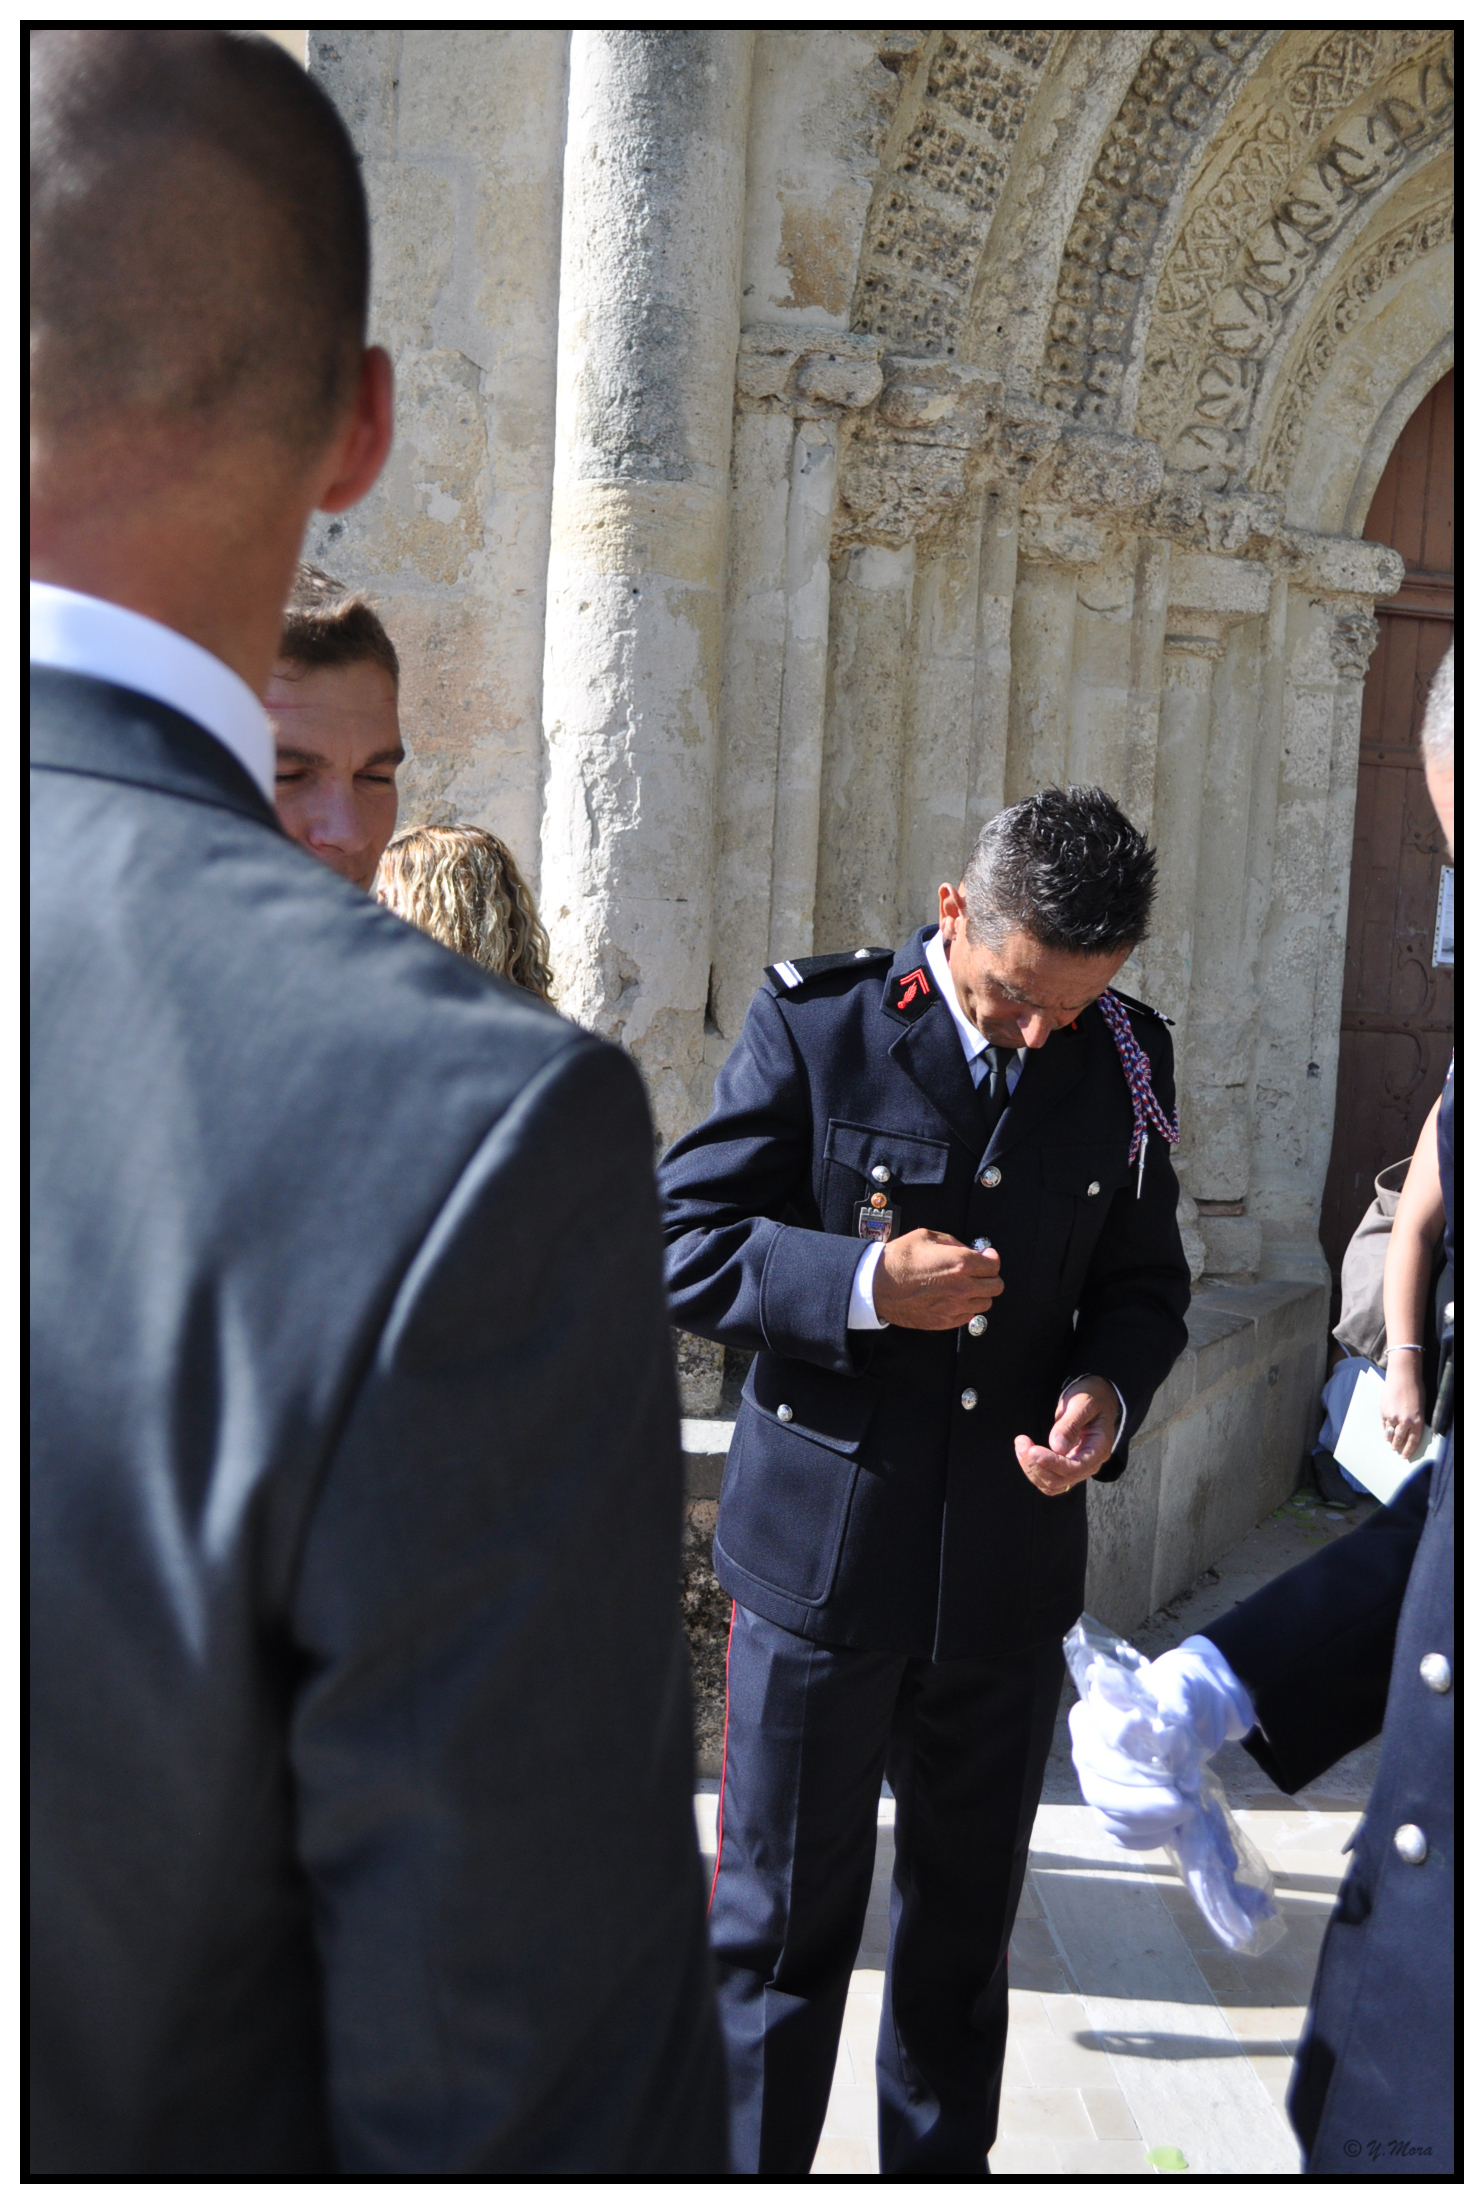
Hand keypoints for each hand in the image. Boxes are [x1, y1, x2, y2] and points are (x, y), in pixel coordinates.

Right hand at [872, 1229, 1002, 1329]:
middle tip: (979, 1271)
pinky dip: (967, 1308)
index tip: (986, 1256)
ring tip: (966, 1286)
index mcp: (960, 1263)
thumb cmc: (898, 1259)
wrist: (877, 1285)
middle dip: (989, 1276)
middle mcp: (962, 1287)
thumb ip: (953, 1242)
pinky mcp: (944, 1321)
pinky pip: (969, 1317)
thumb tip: (967, 1248)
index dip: (992, 1258)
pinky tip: (954, 1299)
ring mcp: (954, 1307)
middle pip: (996, 1287)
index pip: (994, 1265)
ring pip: (985, 1304)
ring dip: (980, 1294)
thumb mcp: (926, 1236)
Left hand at [1015, 1377, 1119, 1494]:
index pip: (1075, 1468)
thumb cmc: (1091, 1397)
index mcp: (1098, 1449)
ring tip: (1020, 1445)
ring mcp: (1078, 1468)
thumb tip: (1056, 1447)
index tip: (1032, 1450)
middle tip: (1021, 1442)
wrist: (1096, 1398)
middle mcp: (1090, 1464)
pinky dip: (1033, 1470)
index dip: (1051, 1463)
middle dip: (1036, 1465)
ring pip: (1051, 1484)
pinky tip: (1024, 1452)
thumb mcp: (1083, 1403)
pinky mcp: (1066, 1467)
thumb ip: (1070, 1424)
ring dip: (1031, 1469)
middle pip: (1060, 1480)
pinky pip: (1048, 1479)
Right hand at [1068, 1697, 1195, 1848]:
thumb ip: (1167, 1700)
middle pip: (1096, 1790)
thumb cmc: (1180, 1698)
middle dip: (1141, 1803)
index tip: (1168, 1766)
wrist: (1196, 1718)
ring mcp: (1095, 1785)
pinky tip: (1174, 1828)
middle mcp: (1084, 1753)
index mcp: (1090, 1716)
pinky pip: (1119, 1837)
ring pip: (1107, 1817)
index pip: (1095, 1750)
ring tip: (1187, 1810)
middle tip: (1182, 1802)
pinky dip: (1147, 1838)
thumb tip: (1158, 1727)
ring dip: (1150, 1823)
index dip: (1127, 1767)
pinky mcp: (1112, 1813)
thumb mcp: (1178, 1688)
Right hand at [1380, 1357, 1426, 1458]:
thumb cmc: (1415, 1389)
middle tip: (1396, 1450)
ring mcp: (1393, 1417)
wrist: (1403, 1377)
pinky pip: (1384, 1425)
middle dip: (1398, 1446)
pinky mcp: (1384, 1412)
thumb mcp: (1420, 1408)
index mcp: (1417, 1421)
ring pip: (1390, 1433)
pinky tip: (1385, 1432)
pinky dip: (1385, 1430)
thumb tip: (1410, 1430)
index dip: (1408, 1450)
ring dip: (1390, 1439)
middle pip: (1400, 1439)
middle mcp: (1405, 1422)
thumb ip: (1415, 1420)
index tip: (1405, 1455)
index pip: (1413, 1441)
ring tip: (1390, 1443)